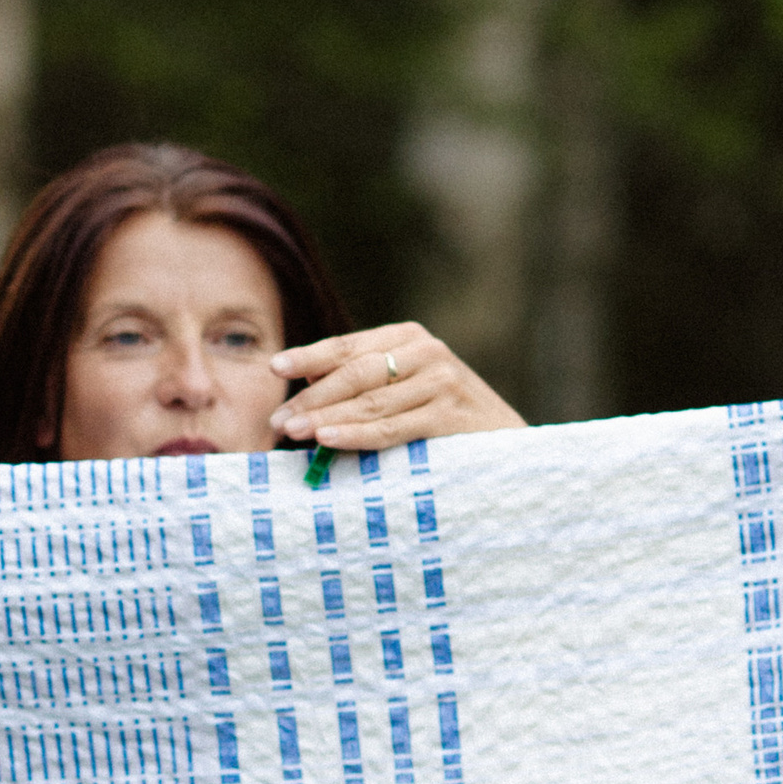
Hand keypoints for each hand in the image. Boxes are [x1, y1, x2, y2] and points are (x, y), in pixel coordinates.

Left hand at [269, 325, 523, 452]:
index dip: (309, 357)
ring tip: (293, 433)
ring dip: (325, 418)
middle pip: (353, 374)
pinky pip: (391, 427)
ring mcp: (441, 381)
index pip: (347, 346)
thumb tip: (304, 385)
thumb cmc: (444, 419)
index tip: (274, 368)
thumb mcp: (404, 389)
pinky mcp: (449, 415)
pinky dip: (356, 434)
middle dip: (311, 398)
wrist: (508, 446)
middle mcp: (426, 351)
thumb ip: (362, 382)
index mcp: (407, 337)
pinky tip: (329, 440)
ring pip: (369, 402)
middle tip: (277, 421)